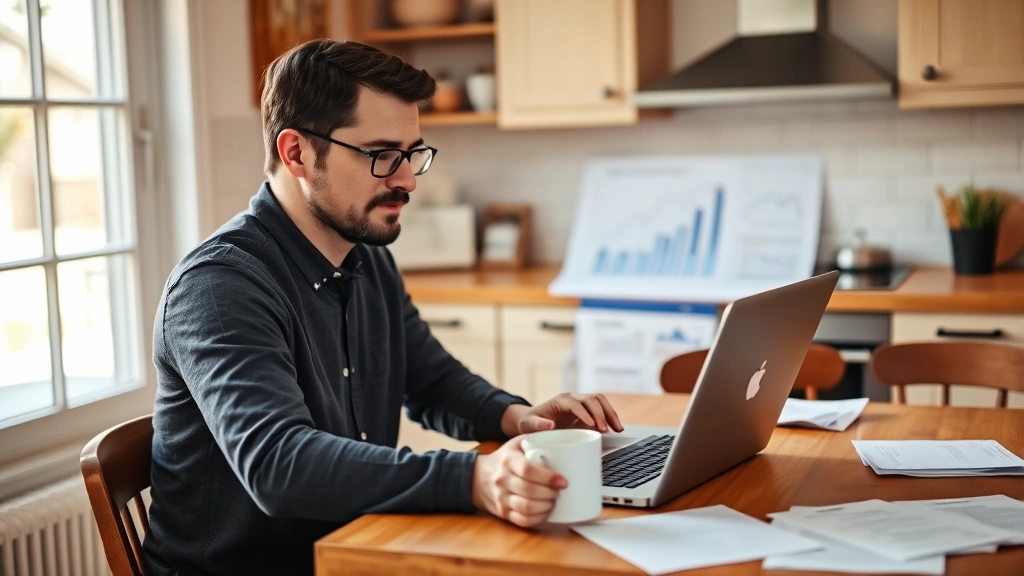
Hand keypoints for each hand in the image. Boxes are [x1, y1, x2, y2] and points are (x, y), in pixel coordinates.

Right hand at [472, 435, 566, 527]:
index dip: (548, 477)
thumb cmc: (505, 458)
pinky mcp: (503, 512)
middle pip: (529, 490)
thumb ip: (535, 438)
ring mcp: (501, 498)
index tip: (563, 481)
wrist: (479, 477)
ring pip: (526, 507)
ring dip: (546, 506)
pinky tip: (545, 511)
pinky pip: (522, 520)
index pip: (527, 469)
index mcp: (508, 459)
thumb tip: (558, 432)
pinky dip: (538, 518)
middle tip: (560, 491)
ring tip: (554, 501)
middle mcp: (502, 479)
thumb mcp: (516, 443)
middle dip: (550, 493)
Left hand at [502, 393, 624, 435]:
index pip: (575, 404)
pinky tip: (616, 428)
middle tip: (606, 430)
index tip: (592, 425)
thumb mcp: (528, 425)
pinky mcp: (587, 411)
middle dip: (601, 413)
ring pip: (600, 401)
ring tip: (618, 429)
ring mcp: (581, 403)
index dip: (585, 413)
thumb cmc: (530, 423)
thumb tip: (549, 425)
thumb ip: (536, 425)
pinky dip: (610, 417)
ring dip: (610, 413)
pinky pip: (602, 409)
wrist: (533, 421)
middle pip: (591, 399)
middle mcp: (572, 398)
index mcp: (560, 401)